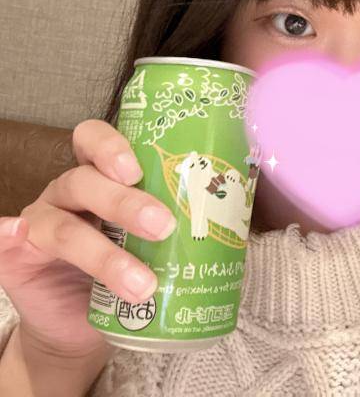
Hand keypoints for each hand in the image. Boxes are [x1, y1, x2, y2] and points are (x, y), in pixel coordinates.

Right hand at [0, 119, 176, 358]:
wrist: (90, 320)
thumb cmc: (130, 266)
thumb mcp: (156, 239)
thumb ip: (181, 220)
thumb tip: (236, 215)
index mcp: (103, 178)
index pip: (97, 141)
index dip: (112, 147)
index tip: (138, 169)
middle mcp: (70, 191)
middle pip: (86, 180)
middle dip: (124, 202)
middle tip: (161, 225)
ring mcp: (42, 220)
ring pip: (65, 225)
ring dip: (105, 255)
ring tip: (142, 284)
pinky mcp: (19, 254)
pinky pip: (11, 240)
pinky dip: (10, 237)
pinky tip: (16, 239)